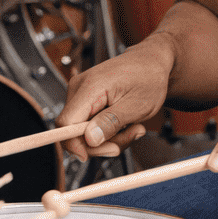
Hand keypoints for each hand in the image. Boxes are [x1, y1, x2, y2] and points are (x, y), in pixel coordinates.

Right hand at [54, 41, 170, 159]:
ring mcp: (80, 93)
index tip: (91, 156)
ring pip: (83, 132)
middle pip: (73, 131)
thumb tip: (89, 139)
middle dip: (102, 143)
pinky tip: (124, 123)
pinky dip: (107, 131)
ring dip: (109, 138)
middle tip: (130, 136)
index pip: (66, 123)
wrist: (151, 62)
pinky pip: (88, 125)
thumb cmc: (148, 78)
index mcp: (90, 86)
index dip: (75, 144)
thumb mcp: (137, 105)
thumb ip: (111, 122)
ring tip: (133, 127)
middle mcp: (79, 88)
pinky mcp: (85, 100)